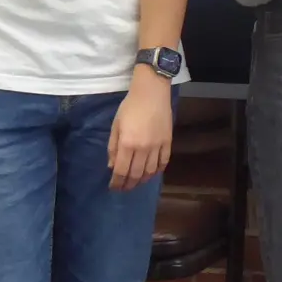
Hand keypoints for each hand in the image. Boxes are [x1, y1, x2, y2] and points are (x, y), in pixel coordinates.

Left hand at [108, 73, 172, 190]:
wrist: (152, 93)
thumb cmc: (130, 107)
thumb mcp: (116, 126)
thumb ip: (113, 147)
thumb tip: (112, 166)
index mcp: (127, 143)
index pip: (121, 170)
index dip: (117, 182)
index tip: (113, 188)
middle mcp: (143, 148)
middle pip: (136, 174)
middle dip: (128, 184)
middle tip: (124, 188)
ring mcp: (157, 146)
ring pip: (151, 171)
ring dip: (142, 180)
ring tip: (137, 183)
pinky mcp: (168, 142)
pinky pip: (164, 162)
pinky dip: (158, 171)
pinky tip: (152, 173)